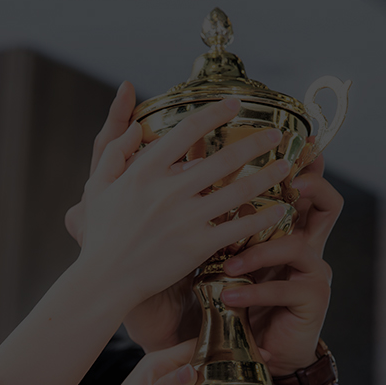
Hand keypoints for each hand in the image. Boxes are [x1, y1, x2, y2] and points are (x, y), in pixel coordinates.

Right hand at [67, 81, 290, 317]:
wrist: (106, 280)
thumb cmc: (101, 235)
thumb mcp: (98, 187)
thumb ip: (116, 152)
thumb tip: (135, 126)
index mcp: (145, 171)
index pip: (187, 131)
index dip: (215, 113)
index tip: (235, 104)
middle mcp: (168, 190)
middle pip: (223, 158)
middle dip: (255, 142)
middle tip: (277, 134)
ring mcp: (185, 219)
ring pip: (237, 190)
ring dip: (267, 176)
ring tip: (287, 166)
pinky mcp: (197, 246)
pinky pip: (238, 228)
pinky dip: (262, 217)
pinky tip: (280, 209)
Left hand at [220, 156, 342, 375]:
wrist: (259, 350)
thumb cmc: (237, 299)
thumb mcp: (223, 258)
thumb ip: (214, 225)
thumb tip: (186, 182)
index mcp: (287, 228)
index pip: (301, 186)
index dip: (302, 162)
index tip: (291, 139)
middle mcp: (307, 244)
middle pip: (326, 201)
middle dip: (311, 184)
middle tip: (289, 179)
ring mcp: (312, 270)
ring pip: (298, 245)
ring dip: (260, 252)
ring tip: (228, 265)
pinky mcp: (311, 298)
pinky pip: (285, 287)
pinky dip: (254, 292)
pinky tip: (229, 298)